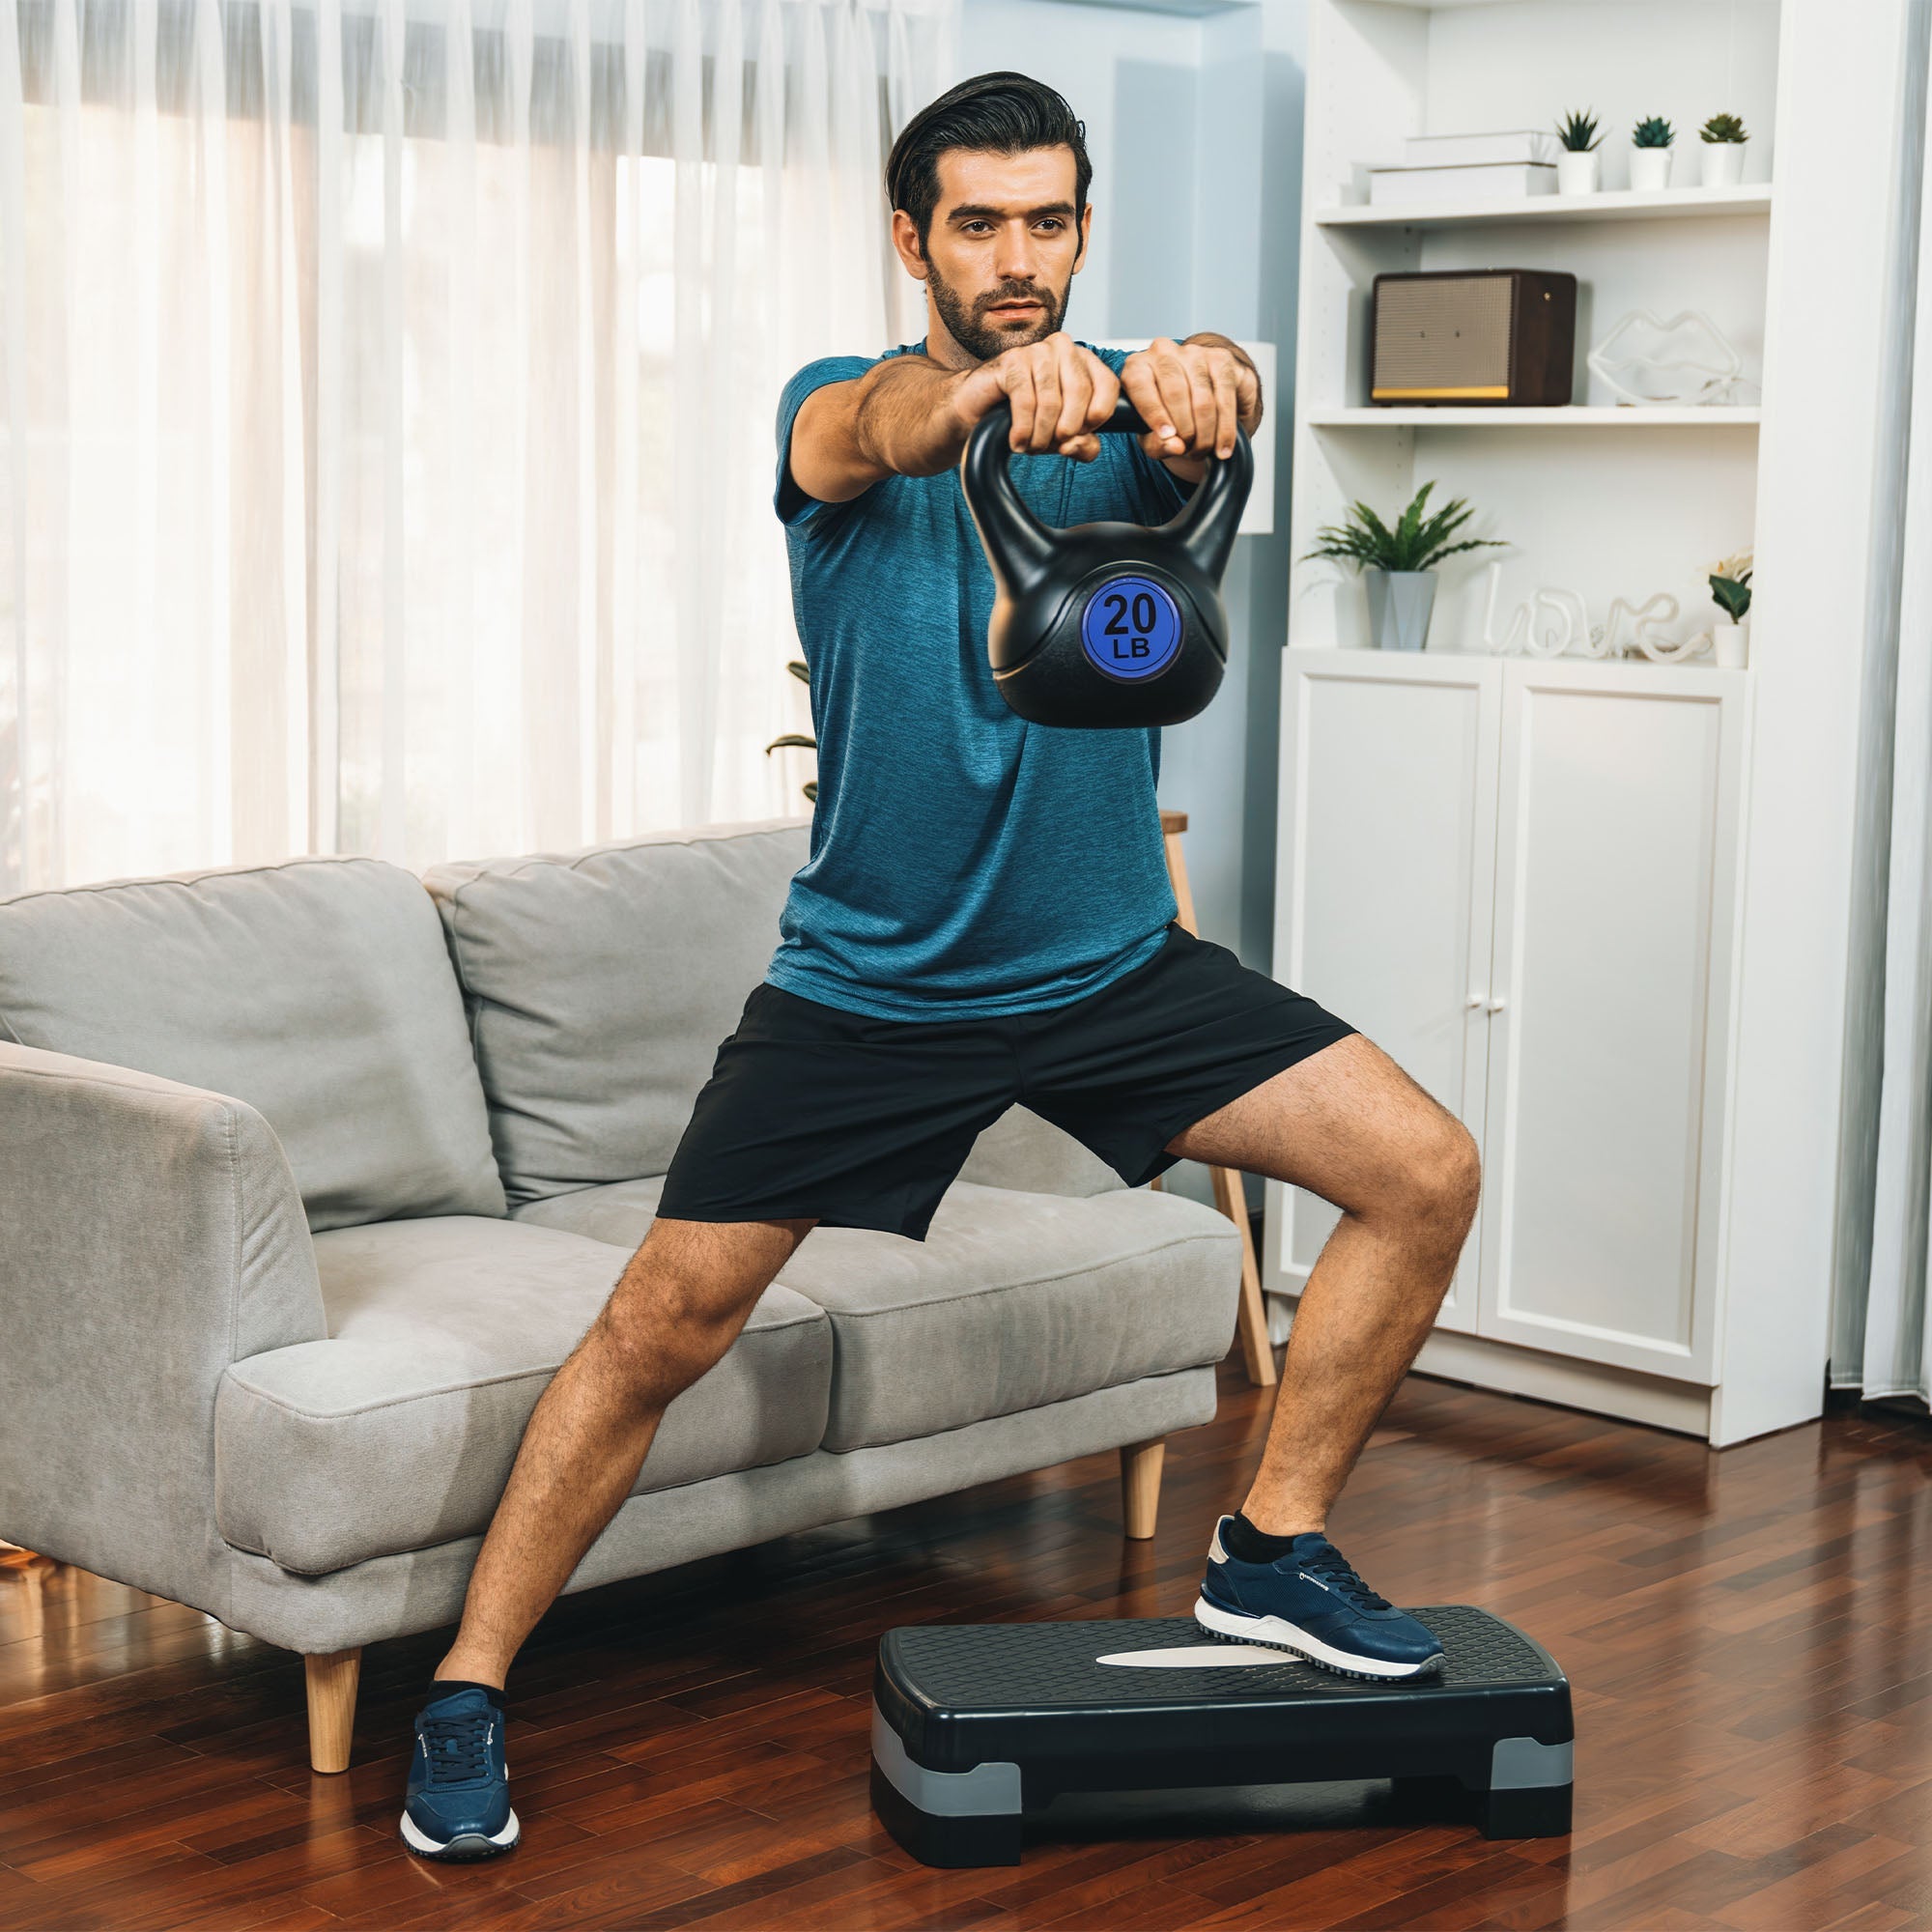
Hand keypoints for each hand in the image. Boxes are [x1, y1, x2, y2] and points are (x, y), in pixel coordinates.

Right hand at [951, 333, 1121, 462]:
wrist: (980, 409)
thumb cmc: (1025, 418)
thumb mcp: (1062, 437)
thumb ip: (1084, 445)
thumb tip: (1080, 445)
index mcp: (1083, 360)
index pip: (1108, 385)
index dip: (1096, 418)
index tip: (1079, 434)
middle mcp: (1063, 348)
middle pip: (1081, 393)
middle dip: (1067, 429)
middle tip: (1051, 445)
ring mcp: (1036, 350)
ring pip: (1051, 401)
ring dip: (1041, 435)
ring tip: (1031, 446)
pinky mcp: (1012, 361)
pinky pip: (1026, 402)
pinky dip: (1023, 430)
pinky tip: (1018, 441)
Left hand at [1120, 336, 1260, 463]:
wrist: (1200, 404)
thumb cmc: (1168, 418)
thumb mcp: (1154, 438)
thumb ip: (1159, 444)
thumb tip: (1176, 446)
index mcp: (1136, 367)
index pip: (1141, 387)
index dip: (1155, 414)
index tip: (1168, 437)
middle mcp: (1162, 352)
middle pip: (1175, 392)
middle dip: (1185, 429)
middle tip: (1189, 450)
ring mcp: (1193, 352)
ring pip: (1202, 397)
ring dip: (1205, 432)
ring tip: (1203, 449)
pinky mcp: (1220, 358)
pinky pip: (1224, 395)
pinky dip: (1225, 427)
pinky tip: (1223, 446)